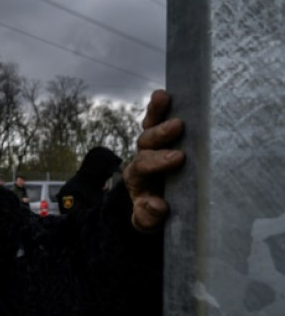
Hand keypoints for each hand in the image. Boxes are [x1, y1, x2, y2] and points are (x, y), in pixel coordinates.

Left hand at [122, 89, 185, 232]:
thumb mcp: (147, 222)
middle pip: (145, 143)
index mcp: (137, 178)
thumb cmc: (152, 213)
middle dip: (161, 135)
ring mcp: (149, 147)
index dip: (158, 161)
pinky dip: (158, 107)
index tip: (177, 158)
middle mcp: (141, 159)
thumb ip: (148, 217)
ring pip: (148, 126)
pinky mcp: (160, 138)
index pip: (142, 167)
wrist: (151, 206)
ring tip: (162, 96)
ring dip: (155, 112)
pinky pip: (155, 120)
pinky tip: (163, 93)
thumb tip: (155, 205)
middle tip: (178, 127)